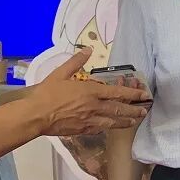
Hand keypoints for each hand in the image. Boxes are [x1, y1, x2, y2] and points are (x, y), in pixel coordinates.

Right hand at [31, 49, 150, 135]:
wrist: (36, 115)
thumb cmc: (47, 93)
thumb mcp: (60, 73)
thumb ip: (76, 62)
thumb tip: (88, 49)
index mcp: (91, 91)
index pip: (117, 93)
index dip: (132, 94)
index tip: (143, 94)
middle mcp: (94, 107)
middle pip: (119, 110)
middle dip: (133, 110)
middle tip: (144, 111)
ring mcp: (89, 120)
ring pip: (112, 122)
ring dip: (125, 121)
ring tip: (134, 121)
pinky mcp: (82, 130)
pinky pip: (99, 129)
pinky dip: (108, 127)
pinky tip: (111, 127)